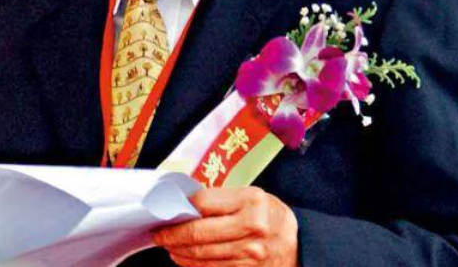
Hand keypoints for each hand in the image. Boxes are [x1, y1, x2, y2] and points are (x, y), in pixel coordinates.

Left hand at [153, 186, 298, 266]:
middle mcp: (251, 227)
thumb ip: (221, 199)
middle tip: (158, 233)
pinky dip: (192, 265)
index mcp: (250, 201)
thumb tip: (185, 202)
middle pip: (198, 232)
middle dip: (172, 234)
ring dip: (178, 251)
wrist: (299, 244)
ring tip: (168, 245)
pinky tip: (184, 258)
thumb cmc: (270, 215)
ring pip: (201, 255)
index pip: (203, 203)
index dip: (179, 206)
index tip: (164, 208)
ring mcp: (249, 254)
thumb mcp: (252, 196)